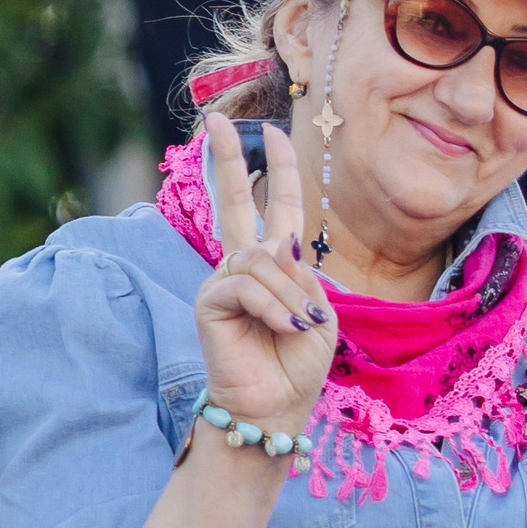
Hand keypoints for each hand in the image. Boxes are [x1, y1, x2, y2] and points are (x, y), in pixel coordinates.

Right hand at [192, 113, 335, 436]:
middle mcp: (243, 264)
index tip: (274, 131)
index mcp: (276, 264)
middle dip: (229, 158)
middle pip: (234, 200)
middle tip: (217, 120)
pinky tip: (284, 329)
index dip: (275, 168)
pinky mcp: (210, 301)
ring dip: (289, 295)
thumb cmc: (297, 365)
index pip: (275, 207)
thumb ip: (299, 273)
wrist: (275, 407)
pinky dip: (273, 308)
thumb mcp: (316, 312)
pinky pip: (247, 285)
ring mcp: (223, 280)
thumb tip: (277, 241)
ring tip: (299, 327)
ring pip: (260, 258)